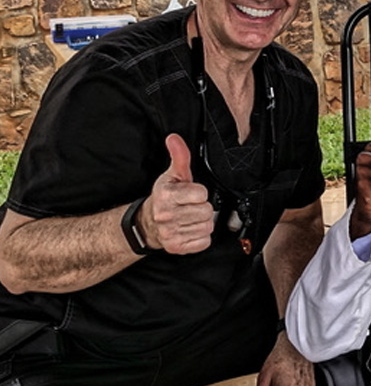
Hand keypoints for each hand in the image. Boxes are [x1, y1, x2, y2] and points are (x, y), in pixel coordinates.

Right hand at [140, 134, 213, 253]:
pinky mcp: (177, 247)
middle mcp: (166, 216)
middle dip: (202, 207)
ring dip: (202, 222)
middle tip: (191, 206)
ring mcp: (171, 233)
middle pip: (206, 211)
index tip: (192, 193)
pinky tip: (190, 229)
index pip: (201, 194)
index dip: (200, 192)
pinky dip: (201, 237)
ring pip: (207, 227)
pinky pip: (204, 242)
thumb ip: (179, 156)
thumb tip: (174, 138)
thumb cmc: (165, 197)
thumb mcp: (172, 175)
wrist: (148, 223)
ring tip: (190, 217)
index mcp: (166, 196)